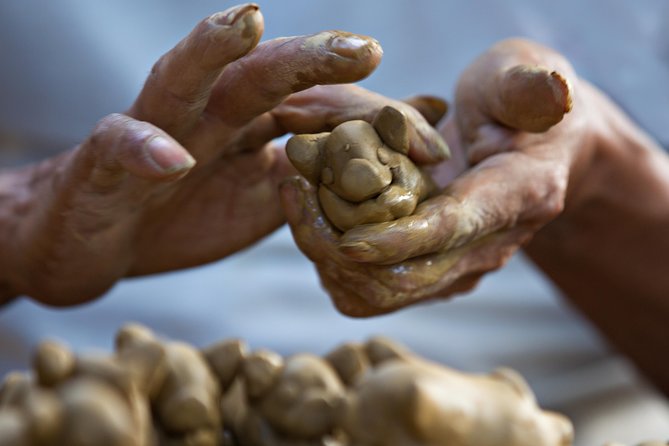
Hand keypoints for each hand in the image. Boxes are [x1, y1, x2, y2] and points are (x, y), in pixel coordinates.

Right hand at [1, 4, 450, 305]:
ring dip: (213, 52)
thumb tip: (419, 122)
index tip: (431, 140)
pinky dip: (145, 148)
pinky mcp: (104, 163)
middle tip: (366, 50)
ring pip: (182, 79)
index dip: (373, 119)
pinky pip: (120, 146)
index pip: (318, 105)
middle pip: (260, 74)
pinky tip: (172, 155)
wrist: (100, 241)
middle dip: (311, 57)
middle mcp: (208, 113)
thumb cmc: (185, 211)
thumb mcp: (270, 195)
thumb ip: (331, 163)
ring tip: (245, 24)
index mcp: (252, 124)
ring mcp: (155, 129)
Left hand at [281, 38, 594, 315]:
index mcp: (515, 197)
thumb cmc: (517, 105)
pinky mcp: (429, 273)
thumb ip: (528, 85)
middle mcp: (485, 248)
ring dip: (327, 254)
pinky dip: (332, 257)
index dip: (399, 240)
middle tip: (297, 190)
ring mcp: (455, 268)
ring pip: (377, 294)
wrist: (528, 150)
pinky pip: (369, 286)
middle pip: (402, 280)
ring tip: (299, 194)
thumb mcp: (523, 78)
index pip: (451, 230)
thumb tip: (551, 92)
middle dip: (338, 248)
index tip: (346, 240)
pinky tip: (315, 210)